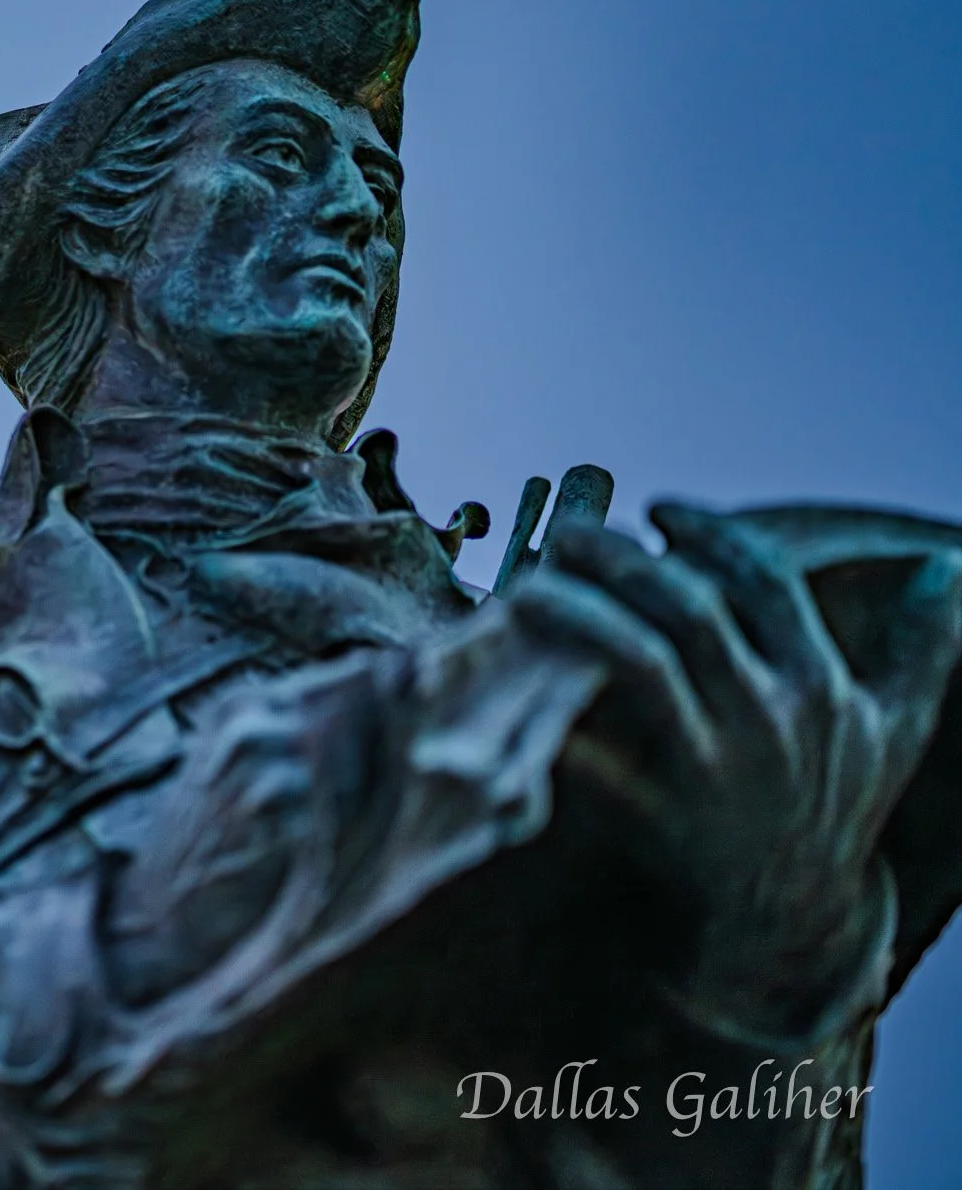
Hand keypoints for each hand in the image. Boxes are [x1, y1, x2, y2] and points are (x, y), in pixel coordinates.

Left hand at [510, 503, 961, 1037]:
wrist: (792, 920)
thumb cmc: (835, 805)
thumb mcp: (896, 729)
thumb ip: (924, 646)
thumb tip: (951, 566)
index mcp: (823, 689)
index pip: (767, 584)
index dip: (712, 535)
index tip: (660, 508)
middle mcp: (772, 722)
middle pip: (693, 612)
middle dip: (624, 560)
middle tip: (572, 533)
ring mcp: (716, 772)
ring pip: (642, 666)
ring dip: (581, 616)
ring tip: (530, 586)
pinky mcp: (661, 820)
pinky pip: (596, 759)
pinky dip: (553, 718)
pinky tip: (512, 680)